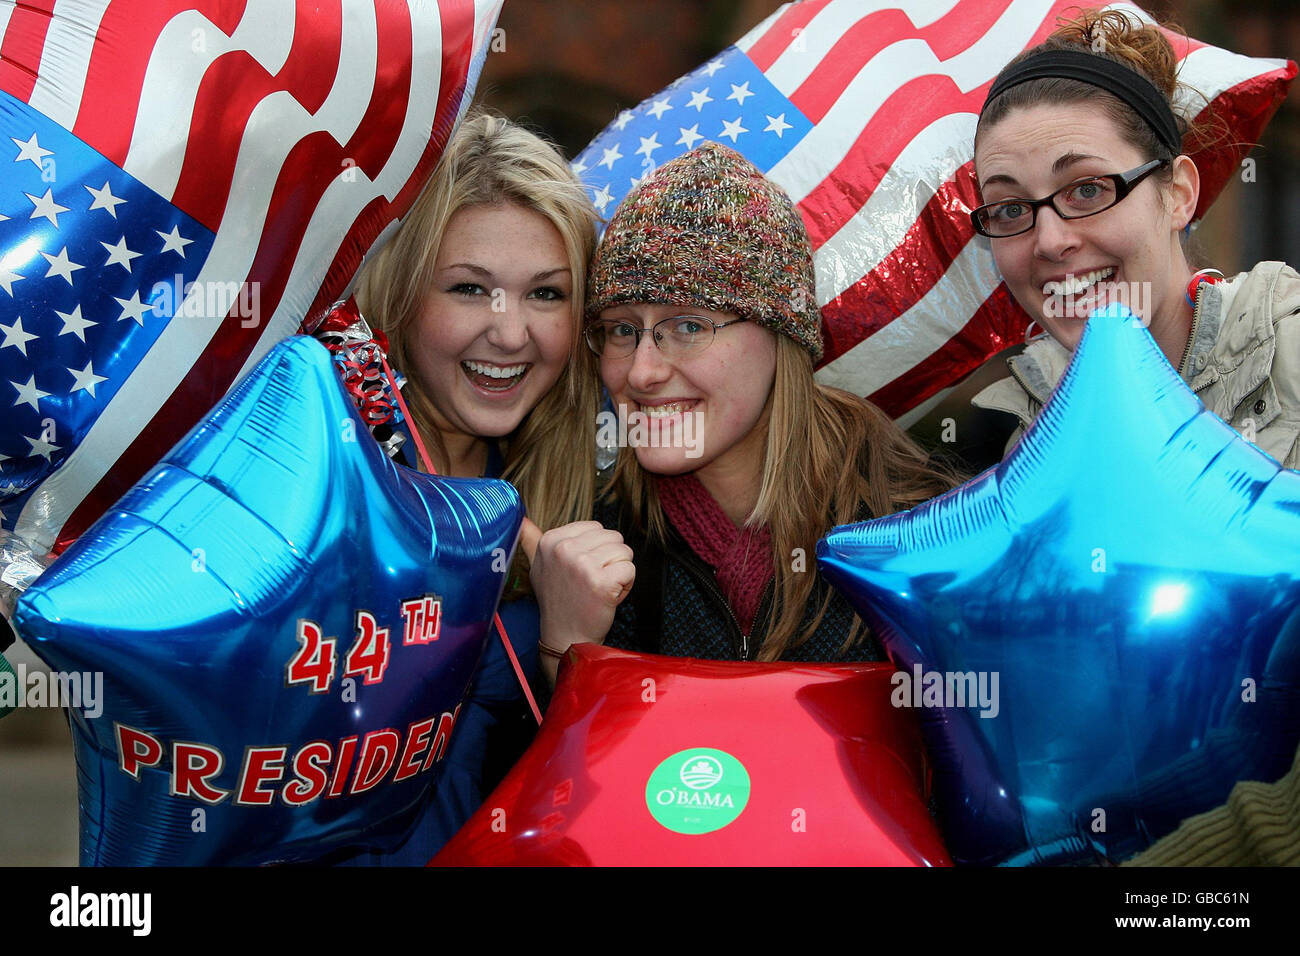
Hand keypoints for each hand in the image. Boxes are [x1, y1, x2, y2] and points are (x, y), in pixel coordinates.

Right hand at [519, 518, 633, 653]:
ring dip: (618, 572)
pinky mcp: (601, 582)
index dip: (595, 550)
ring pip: (624, 552)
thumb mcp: (539, 566)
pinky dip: (625, 585)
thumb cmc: (558, 601)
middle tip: (591, 582)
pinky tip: (607, 597)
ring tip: (599, 589)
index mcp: (551, 540)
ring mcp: (582, 565)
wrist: (566, 637)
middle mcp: (564, 549)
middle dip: (609, 560)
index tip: (580, 571)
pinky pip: (629, 570)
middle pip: (613, 537)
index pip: (596, 527)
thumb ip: (532, 540)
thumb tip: (521, 519)